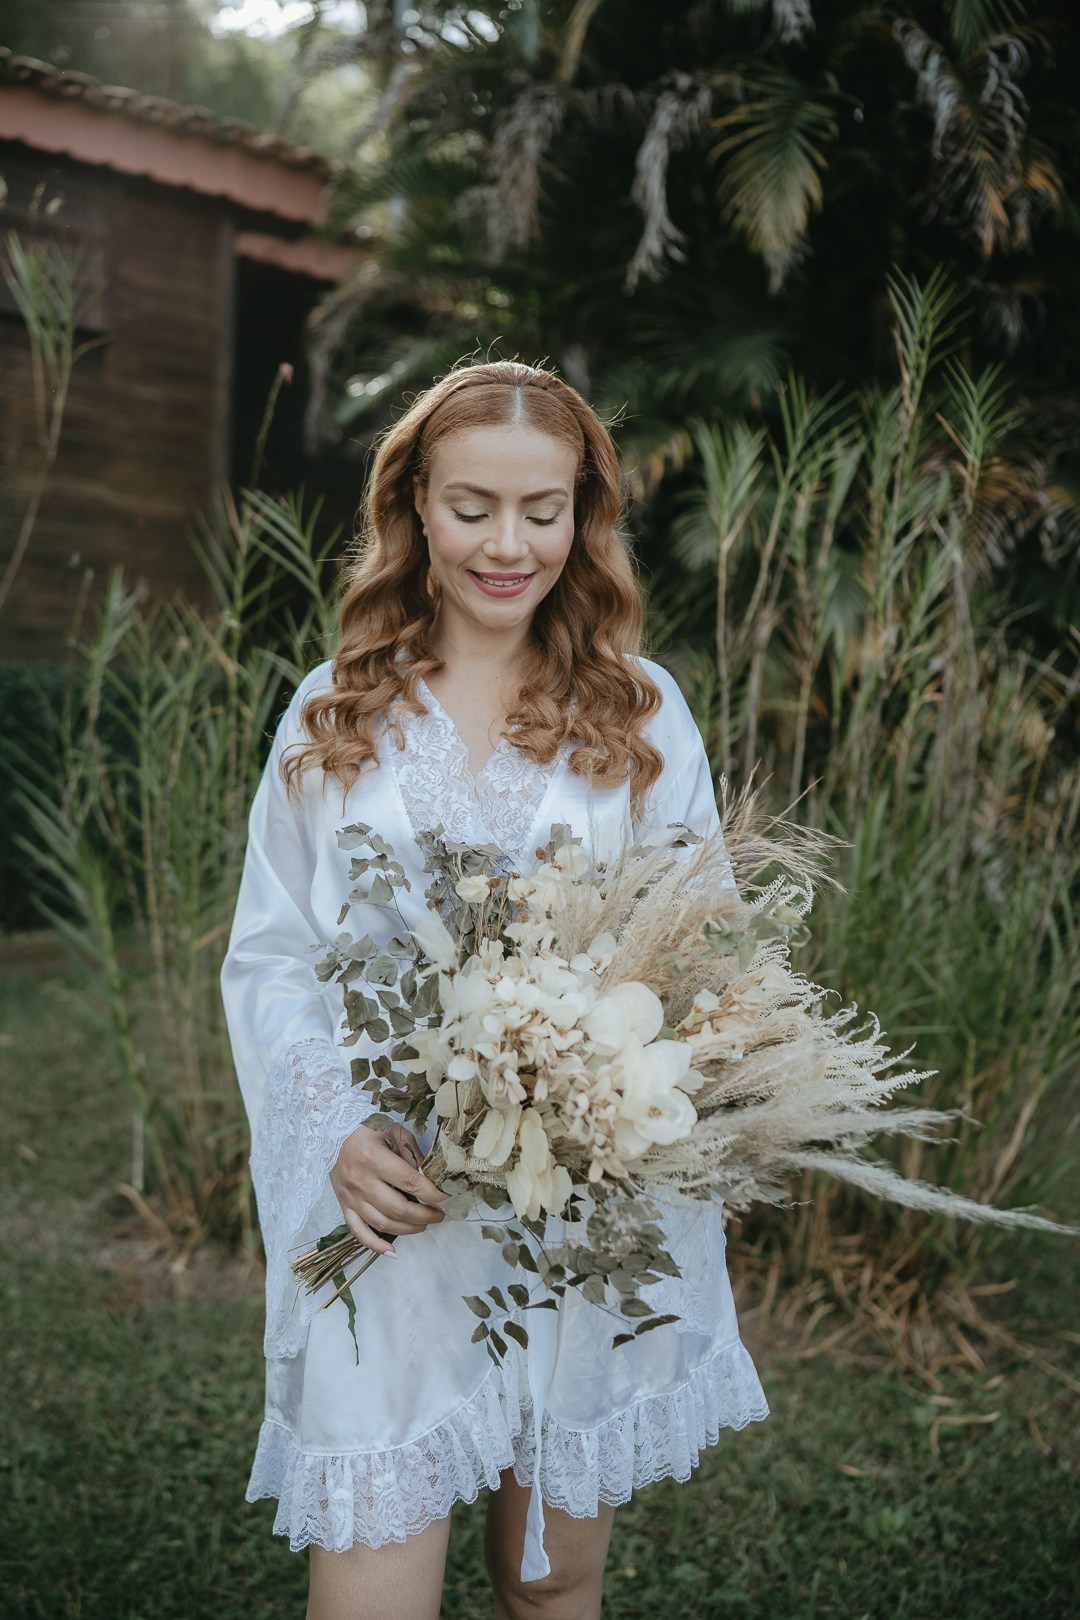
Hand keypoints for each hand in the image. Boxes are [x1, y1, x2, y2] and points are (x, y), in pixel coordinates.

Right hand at [329, 1121, 445, 1256]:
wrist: (330, 1132)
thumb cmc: (365, 1129)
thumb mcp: (392, 1131)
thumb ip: (412, 1153)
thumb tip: (430, 1177)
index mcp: (374, 1159)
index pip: (410, 1182)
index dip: (432, 1194)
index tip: (448, 1198)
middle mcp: (361, 1181)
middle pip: (398, 1208)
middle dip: (425, 1215)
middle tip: (440, 1214)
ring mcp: (351, 1197)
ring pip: (382, 1223)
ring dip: (408, 1229)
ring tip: (425, 1224)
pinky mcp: (344, 1206)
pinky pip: (359, 1232)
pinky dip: (376, 1245)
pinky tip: (393, 1251)